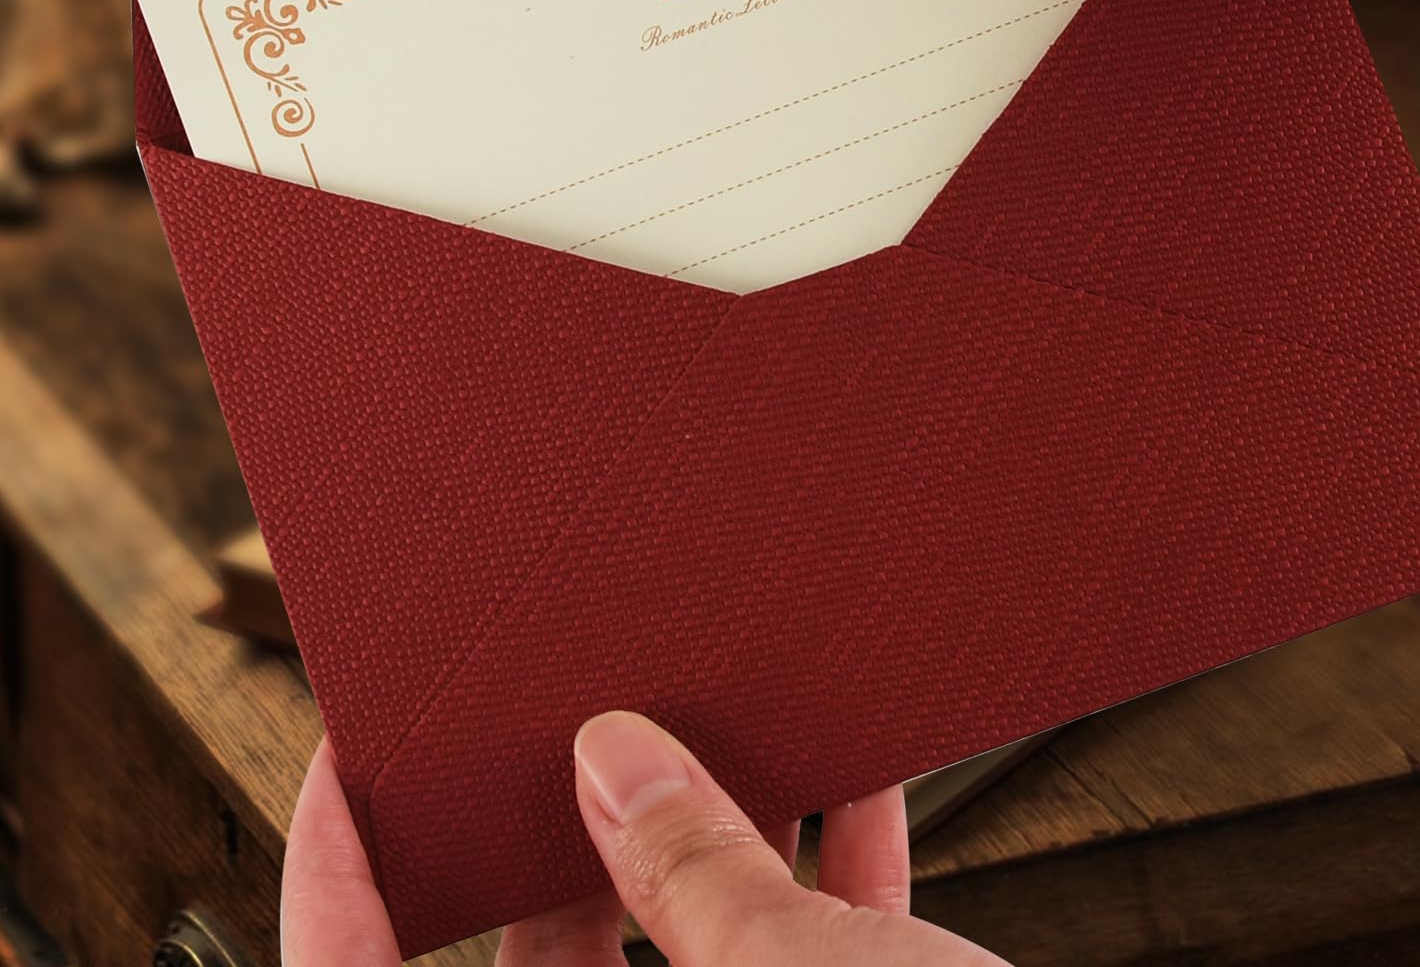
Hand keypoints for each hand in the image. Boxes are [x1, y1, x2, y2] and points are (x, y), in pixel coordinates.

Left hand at [281, 712, 1008, 964]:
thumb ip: (695, 883)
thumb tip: (609, 761)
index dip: (336, 880)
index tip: (352, 759)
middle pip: (542, 960)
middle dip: (569, 820)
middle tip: (576, 705)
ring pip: (685, 952)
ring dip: (712, 833)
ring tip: (723, 714)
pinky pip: (794, 963)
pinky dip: (821, 877)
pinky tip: (856, 778)